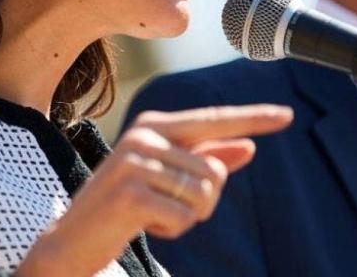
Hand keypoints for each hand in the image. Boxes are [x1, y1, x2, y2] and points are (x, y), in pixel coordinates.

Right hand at [16, 104, 292, 276]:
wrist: (70, 241)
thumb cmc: (121, 208)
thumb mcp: (166, 179)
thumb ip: (205, 159)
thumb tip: (248, 147)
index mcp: (153, 125)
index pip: (214, 119)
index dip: (253, 118)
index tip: (287, 115)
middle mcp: (145, 136)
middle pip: (215, 170)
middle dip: (202, 200)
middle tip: (164, 208)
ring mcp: (136, 163)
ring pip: (205, 194)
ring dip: (186, 217)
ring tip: (152, 215)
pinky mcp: (132, 193)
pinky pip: (186, 215)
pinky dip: (172, 229)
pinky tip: (143, 225)